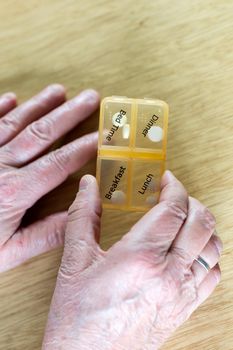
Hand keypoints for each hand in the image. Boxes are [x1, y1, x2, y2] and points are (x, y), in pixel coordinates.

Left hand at [0, 85, 99, 271]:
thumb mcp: (8, 253)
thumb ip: (45, 235)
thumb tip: (77, 220)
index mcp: (13, 192)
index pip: (59, 164)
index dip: (83, 148)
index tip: (101, 136)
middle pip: (41, 134)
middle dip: (69, 115)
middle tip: (89, 98)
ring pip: (15, 123)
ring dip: (39, 105)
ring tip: (59, 91)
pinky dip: (0, 109)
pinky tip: (12, 98)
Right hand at [42, 171, 221, 349]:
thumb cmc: (78, 318)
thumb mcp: (74, 262)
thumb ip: (83, 217)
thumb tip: (89, 187)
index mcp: (140, 257)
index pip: (174, 209)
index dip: (174, 187)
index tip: (167, 180)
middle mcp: (168, 275)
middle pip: (201, 223)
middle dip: (192, 201)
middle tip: (175, 196)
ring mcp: (180, 294)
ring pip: (213, 248)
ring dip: (202, 227)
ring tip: (184, 220)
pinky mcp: (184, 309)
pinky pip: (213, 276)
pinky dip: (208, 256)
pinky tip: (191, 252)